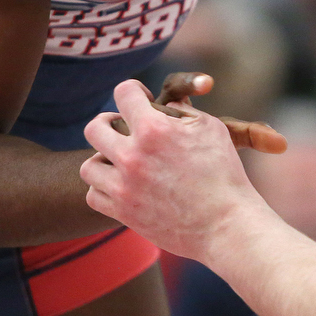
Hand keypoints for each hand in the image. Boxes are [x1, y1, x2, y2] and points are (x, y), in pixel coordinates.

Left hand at [83, 79, 271, 255]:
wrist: (225, 225)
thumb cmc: (224, 173)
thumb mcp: (210, 128)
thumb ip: (182, 110)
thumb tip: (163, 105)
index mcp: (155, 129)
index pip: (124, 93)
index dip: (133, 90)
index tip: (141, 98)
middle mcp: (133, 156)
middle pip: (95, 128)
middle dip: (108, 123)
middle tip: (123, 129)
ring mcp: (124, 187)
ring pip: (90, 165)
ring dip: (104, 159)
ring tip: (123, 162)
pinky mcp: (123, 212)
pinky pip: (93, 195)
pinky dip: (104, 188)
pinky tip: (124, 185)